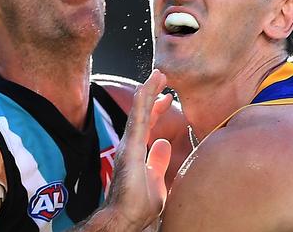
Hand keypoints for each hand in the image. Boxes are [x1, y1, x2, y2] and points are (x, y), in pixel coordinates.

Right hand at [105, 69, 172, 229]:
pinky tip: (145, 88)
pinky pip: (136, 120)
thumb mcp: (156, 180)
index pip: (149, 125)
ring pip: (140, 112)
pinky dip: (141, 103)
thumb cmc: (138, 205)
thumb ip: (158, 161)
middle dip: (153, 95)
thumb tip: (162, 143)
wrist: (126, 218)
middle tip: (162, 76)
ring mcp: (129, 145)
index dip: (157, 110)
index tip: (167, 98)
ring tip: (157, 75)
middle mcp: (131, 145)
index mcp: (138, 152)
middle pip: (144, 114)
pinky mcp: (130, 148)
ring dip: (148, 92)